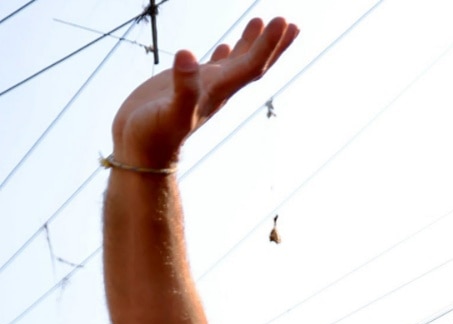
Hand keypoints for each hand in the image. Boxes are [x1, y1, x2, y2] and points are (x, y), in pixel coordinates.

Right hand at [110, 17, 299, 168]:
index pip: (252, 65)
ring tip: (262, 21)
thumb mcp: (169, 113)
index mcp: (218, 92)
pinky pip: (213, 66)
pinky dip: (225, 54)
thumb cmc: (155, 136)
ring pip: (236, 62)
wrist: (142, 152)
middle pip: (254, 63)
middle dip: (272, 43)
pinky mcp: (188, 86)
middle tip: (289, 22)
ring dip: (252, 44)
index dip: (269, 44)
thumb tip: (187, 55)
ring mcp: (205, 87)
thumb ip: (182, 88)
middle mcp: (218, 89)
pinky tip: (228, 45)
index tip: (283, 21)